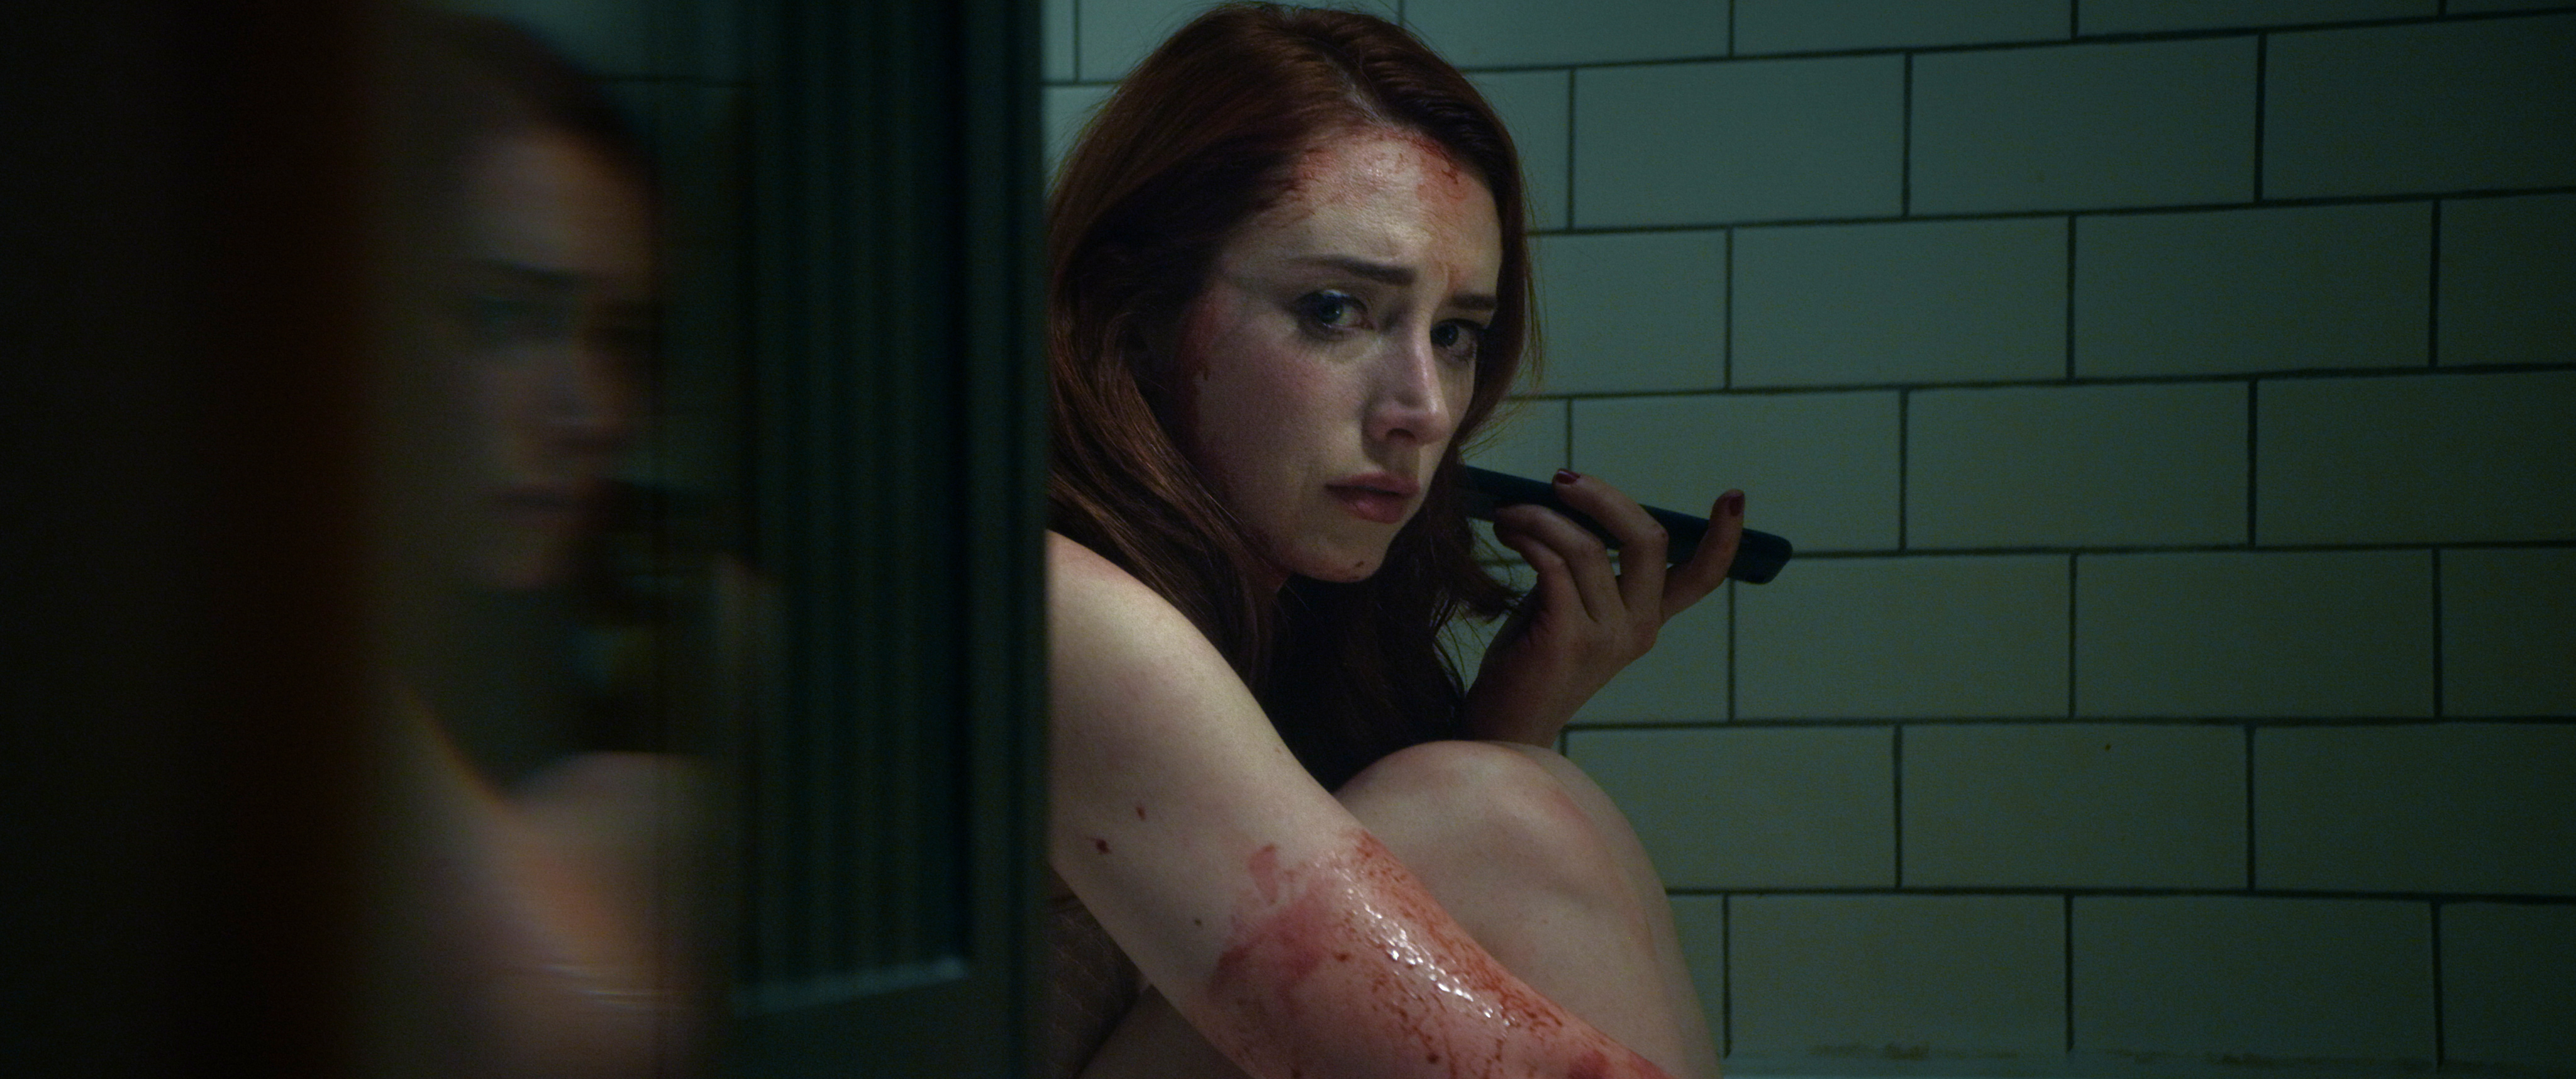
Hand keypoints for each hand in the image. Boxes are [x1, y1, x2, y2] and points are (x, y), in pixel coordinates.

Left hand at [1462, 470, 1744, 745]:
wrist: (1503, 727)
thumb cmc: (1531, 660)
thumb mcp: (1570, 606)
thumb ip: (1583, 567)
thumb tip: (1565, 502)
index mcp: (1648, 619)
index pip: (1701, 576)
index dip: (1723, 537)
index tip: (1734, 497)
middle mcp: (1639, 628)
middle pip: (1647, 540)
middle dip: (1603, 497)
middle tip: (1560, 480)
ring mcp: (1607, 637)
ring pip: (1586, 547)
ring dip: (1540, 517)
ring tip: (1508, 515)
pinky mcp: (1568, 640)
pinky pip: (1553, 566)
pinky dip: (1529, 538)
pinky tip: (1508, 534)